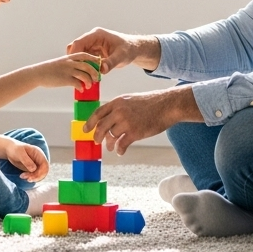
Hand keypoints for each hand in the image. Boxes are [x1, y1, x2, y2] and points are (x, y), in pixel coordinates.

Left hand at [3, 140, 49, 182]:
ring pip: (39, 174)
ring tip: (22, 176)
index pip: (45, 165)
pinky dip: (29, 177)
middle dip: (36, 177)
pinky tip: (22, 176)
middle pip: (43, 171)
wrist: (9, 150)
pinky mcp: (32, 168)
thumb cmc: (15, 149)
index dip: (41, 173)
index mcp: (39, 153)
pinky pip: (34, 175)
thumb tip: (34, 169)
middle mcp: (39, 159)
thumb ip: (27, 161)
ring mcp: (36, 164)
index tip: (32, 177)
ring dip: (32, 177)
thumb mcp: (20, 153)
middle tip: (27, 179)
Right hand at [28, 53, 102, 90]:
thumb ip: (70, 65)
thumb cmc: (49, 69)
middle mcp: (70, 62)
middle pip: (88, 65)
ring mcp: (68, 70)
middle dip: (95, 72)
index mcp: (69, 57)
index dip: (94, 59)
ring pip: (85, 75)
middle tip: (97, 78)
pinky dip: (81, 87)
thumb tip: (79, 71)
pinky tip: (81, 89)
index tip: (99, 64)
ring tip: (89, 86)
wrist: (38, 73)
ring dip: (89, 81)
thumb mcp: (60, 63)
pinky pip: (77, 83)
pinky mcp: (65, 79)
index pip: (85, 55)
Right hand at [66, 28, 161, 72]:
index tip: (74, 66)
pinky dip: (84, 66)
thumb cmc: (128, 50)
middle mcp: (91, 38)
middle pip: (76, 48)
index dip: (74, 54)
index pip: (79, 42)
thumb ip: (111, 62)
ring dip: (79, 64)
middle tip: (76, 73)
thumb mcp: (121, 56)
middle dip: (75, 60)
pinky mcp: (93, 52)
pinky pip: (84, 59)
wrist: (133, 49)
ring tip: (82, 76)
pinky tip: (86, 75)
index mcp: (96, 35)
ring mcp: (91, 45)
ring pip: (78, 54)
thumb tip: (102, 70)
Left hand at [86, 87, 200, 154]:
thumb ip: (118, 108)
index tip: (86, 130)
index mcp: (117, 102)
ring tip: (112, 147)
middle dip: (97, 136)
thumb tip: (107, 121)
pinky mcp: (135, 132)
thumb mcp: (130, 100)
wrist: (166, 105)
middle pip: (101, 127)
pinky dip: (120, 150)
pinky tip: (121, 151)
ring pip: (111, 136)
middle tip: (97, 142)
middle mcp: (119, 112)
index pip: (98, 113)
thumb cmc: (150, 103)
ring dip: (110, 144)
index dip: (90, 123)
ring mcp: (127, 122)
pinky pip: (122, 144)